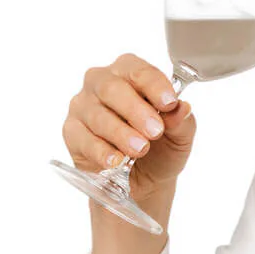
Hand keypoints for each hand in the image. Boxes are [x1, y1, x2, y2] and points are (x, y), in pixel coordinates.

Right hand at [62, 52, 196, 206]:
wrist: (144, 182)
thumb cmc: (161, 148)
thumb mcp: (180, 136)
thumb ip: (181, 121)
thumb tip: (182, 108)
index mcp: (129, 72)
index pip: (139, 71)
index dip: (155, 85)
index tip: (169, 103)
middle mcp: (101, 83)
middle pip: (112, 88)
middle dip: (136, 110)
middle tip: (155, 131)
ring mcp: (82, 106)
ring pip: (97, 115)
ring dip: (121, 133)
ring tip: (140, 150)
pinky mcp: (72, 132)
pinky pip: (82, 138)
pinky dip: (101, 151)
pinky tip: (116, 161)